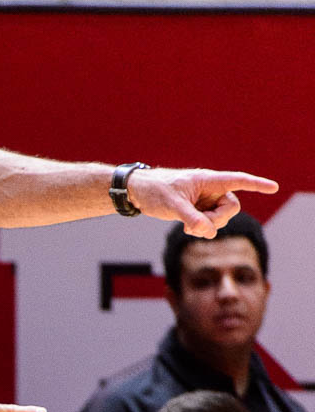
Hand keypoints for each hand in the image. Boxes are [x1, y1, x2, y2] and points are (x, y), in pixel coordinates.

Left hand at [126, 168, 277, 237]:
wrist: (137, 192)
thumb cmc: (154, 190)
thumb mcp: (171, 205)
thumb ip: (191, 218)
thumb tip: (208, 232)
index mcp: (207, 180)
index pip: (237, 181)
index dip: (256, 184)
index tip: (273, 187)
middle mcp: (210, 189)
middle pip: (231, 207)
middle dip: (218, 219)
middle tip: (198, 226)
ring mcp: (205, 199)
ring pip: (221, 217)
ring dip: (209, 226)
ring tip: (189, 227)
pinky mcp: (198, 208)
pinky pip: (210, 222)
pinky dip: (203, 228)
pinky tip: (189, 229)